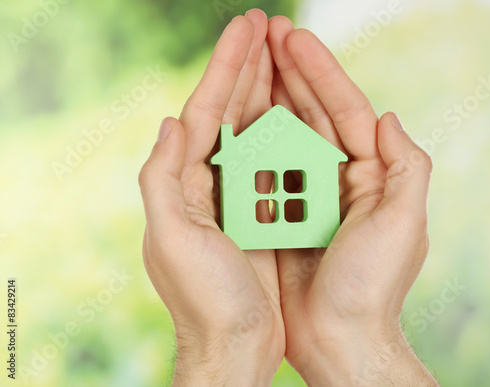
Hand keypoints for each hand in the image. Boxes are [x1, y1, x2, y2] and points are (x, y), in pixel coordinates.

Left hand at [139, 11, 283, 385]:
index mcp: (184, 183)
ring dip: (267, 91)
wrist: (235, 343)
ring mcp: (236, 195)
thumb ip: (162, 178)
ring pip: (253, 132)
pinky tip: (295, 109)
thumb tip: (171, 122)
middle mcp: (207, 183)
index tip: (246, 30)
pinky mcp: (260, 212)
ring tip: (281, 53)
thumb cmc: (205, 298)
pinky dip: (283, 133)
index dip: (225, 68)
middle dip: (247, 68)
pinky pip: (274, 163)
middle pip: (229, 113)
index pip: (205, 111)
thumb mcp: (172, 239)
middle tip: (266, 27)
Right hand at [268, 17, 437, 384]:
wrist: (338, 339)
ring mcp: (304, 193)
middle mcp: (337, 178)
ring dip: (266, 96)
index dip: (319, 70)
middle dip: (289, 71)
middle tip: (265, 33)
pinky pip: (261, 169)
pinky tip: (234, 115)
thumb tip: (387, 117)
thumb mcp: (403, 223)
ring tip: (249, 60)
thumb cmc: (371, 286)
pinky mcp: (278, 213)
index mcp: (369, 174)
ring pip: (283, 135)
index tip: (292, 38)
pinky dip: (249, 141)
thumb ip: (405, 166)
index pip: (344, 108)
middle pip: (311, 113)